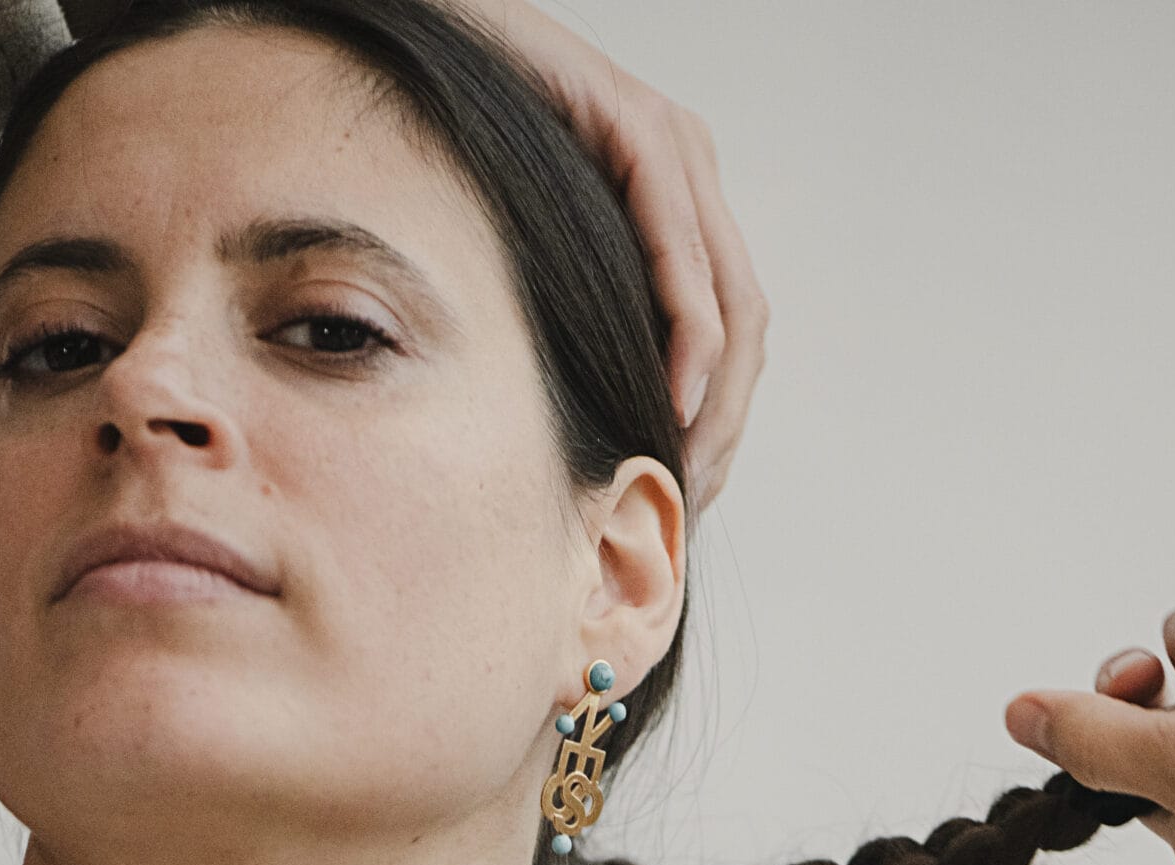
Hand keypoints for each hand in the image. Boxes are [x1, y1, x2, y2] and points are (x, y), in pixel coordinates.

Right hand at [457, 0, 767, 507]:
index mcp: (677, 213)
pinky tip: (676, 393)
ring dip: (717, 402)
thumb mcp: (533, 265)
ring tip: (683, 470)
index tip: (684, 501)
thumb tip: (584, 431)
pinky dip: (687, 328)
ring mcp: (674, 150)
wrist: (428, 33)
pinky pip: (679, 246)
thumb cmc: (458, 152)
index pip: (728, 341)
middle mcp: (692, 179)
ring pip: (731, 302)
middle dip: (724, 432)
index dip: (718, 428)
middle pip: (746, 333)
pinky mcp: (639, 129)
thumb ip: (573, 323)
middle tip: (687, 507)